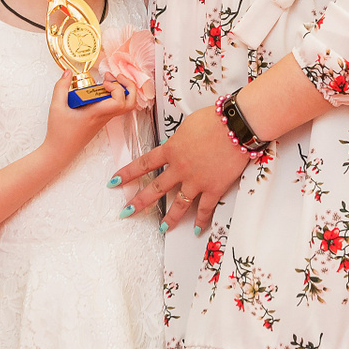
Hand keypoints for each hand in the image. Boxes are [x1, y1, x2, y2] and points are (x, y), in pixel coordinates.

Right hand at [43, 72, 138, 160]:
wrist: (60, 151)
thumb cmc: (59, 132)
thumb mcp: (56, 106)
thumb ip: (61, 87)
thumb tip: (67, 73)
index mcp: (96, 113)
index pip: (119, 102)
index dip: (117, 89)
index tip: (104, 83)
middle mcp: (104, 117)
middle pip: (130, 104)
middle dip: (129, 87)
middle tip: (116, 77)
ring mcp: (104, 119)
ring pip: (124, 105)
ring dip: (122, 90)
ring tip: (108, 80)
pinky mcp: (101, 120)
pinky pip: (115, 106)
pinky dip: (114, 95)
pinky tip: (101, 89)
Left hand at [114, 104, 250, 233]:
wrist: (235, 124)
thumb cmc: (213, 119)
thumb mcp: (188, 125)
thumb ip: (179, 139)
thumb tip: (178, 144)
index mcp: (171, 150)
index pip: (144, 164)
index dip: (126, 174)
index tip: (113, 182)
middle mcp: (180, 168)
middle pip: (156, 189)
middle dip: (139, 202)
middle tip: (126, 212)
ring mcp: (196, 180)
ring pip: (179, 205)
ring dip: (170, 218)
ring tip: (162, 228)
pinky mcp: (214, 187)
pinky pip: (205, 208)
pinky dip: (201, 220)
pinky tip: (196, 229)